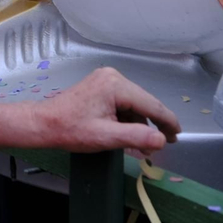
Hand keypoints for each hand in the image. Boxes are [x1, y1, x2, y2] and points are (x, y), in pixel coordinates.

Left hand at [31, 67, 180, 156]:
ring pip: (134, 104)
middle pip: (144, 102)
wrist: (43, 123)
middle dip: (154, 124)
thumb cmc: (70, 130)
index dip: (168, 121)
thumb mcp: (106, 137)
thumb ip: (136, 137)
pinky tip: (129, 134)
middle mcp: (113, 77)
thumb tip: (162, 139)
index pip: (151, 104)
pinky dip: (128, 119)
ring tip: (144, 145)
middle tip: (166, 143)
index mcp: (116, 85)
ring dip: (140, 123)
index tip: (178, 135)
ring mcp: (106, 80)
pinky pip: (123, 103)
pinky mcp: (101, 87)